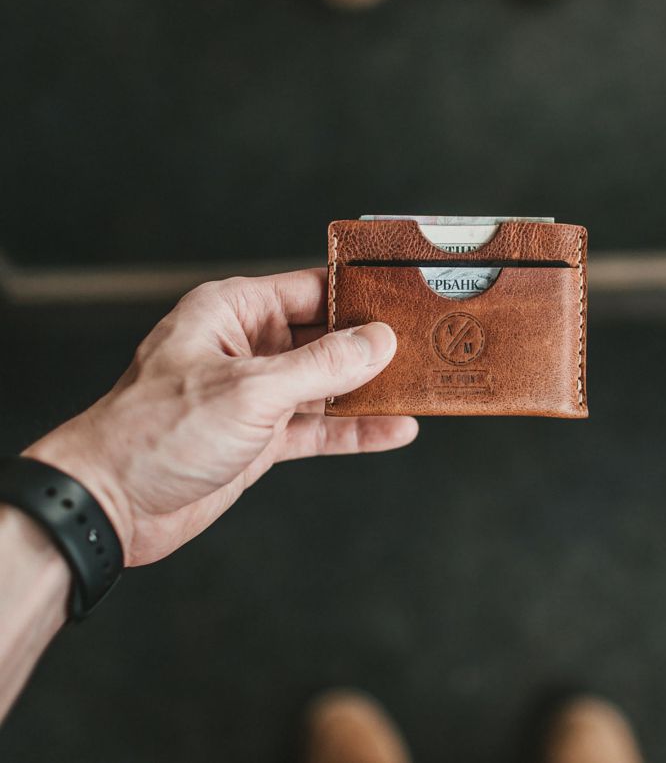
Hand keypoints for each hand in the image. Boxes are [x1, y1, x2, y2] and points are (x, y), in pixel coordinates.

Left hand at [22, 269, 416, 565]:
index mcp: (234, 313)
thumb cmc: (156, 432)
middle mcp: (249, 347)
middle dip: (373, 345)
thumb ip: (321, 366)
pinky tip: (394, 429)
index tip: (405, 298)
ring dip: (370, 389)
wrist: (112, 505)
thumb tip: (378, 342)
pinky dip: (355, 429)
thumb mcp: (251, 390)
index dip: (359, 294)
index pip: (311, 289)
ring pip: (327, 383)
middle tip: (425, 345)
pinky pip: (319, 426)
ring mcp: (257, 393)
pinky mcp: (261, 436)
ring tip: (420, 386)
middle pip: (326, 337)